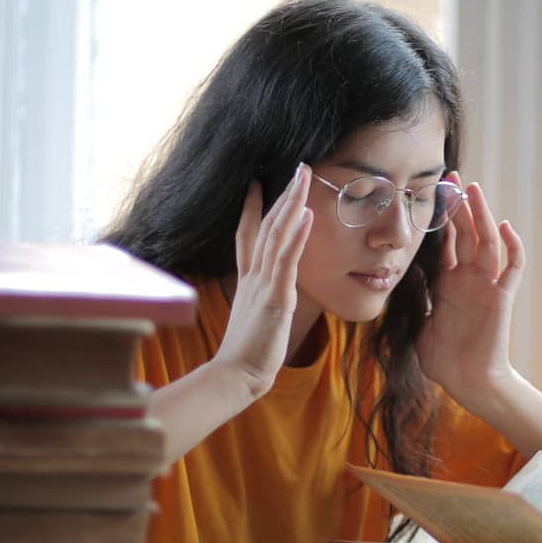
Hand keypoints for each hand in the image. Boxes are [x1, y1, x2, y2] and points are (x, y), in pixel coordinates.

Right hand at [212, 165, 312, 398]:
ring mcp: (263, 284)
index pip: (248, 235)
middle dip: (283, 194)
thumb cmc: (248, 353)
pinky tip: (306, 215)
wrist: (235, 375)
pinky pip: (286, 261)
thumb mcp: (254, 318)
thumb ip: (260, 300)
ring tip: (304, 177)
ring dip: (291, 203)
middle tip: (297, 167)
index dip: (252, 208)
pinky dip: (296, 236)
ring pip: (277, 235)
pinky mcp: (275, 298)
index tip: (257, 183)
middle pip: (266, 225)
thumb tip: (268, 296)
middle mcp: (254, 276)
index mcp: (248, 280)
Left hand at [416, 171, 525, 406]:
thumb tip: (390, 277)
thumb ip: (410, 297)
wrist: (467, 382)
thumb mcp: (416, 321)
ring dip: (482, 215)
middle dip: (460, 204)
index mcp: (448, 282)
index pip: (445, 241)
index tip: (430, 192)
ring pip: (487, 242)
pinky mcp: (501, 298)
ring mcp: (486, 286)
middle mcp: (468, 278)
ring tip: (474, 189)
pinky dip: (512, 247)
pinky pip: (512, 268)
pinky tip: (504, 227)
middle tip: (452, 176)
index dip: (440, 217)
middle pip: (466, 232)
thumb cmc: (443, 358)